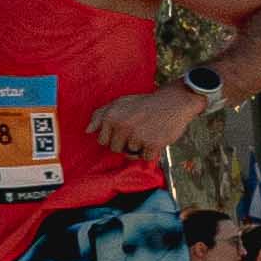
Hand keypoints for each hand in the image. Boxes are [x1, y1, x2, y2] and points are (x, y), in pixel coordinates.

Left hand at [88, 79, 211, 158]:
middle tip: (137, 130)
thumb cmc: (144, 104)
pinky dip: (151, 152)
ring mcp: (137, 136)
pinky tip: (156, 138)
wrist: (173, 102)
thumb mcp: (120, 103)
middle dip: (125, 143)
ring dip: (139, 147)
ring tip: (147, 131)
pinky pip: (146, 157)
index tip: (123, 131)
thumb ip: (100, 115)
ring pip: (131, 154)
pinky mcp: (152, 144)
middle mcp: (122, 126)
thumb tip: (87, 130)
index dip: (113, 138)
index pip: (102, 141)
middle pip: (115, 149)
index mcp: (111, 116)